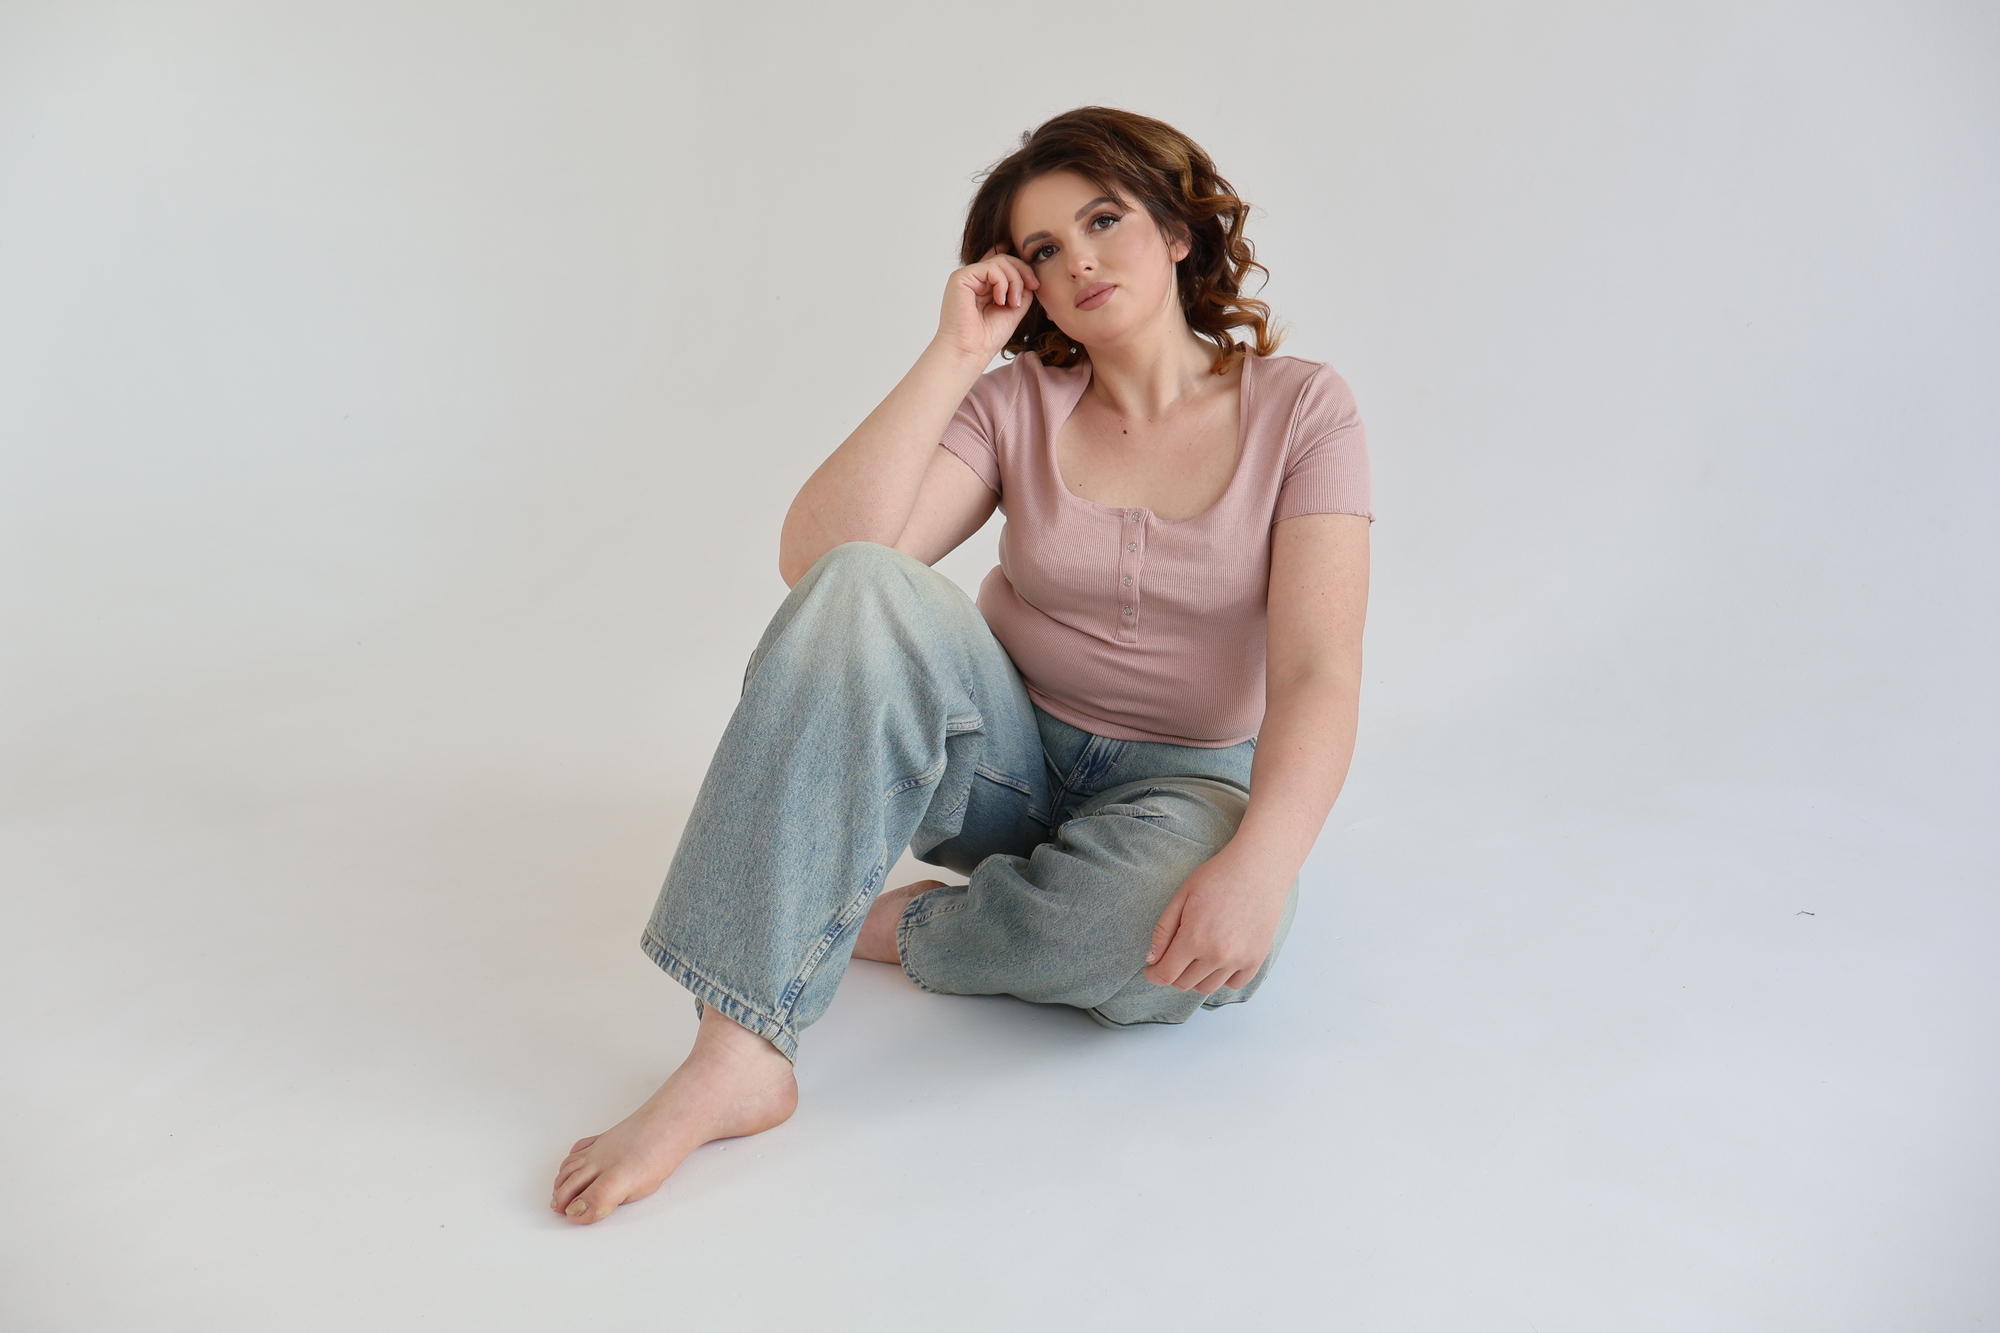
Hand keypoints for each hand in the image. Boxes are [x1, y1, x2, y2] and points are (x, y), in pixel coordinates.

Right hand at [936, 242, 1041, 361]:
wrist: (970, 351)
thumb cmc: (988, 337)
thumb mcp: (1014, 309)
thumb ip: (1021, 289)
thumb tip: (1029, 273)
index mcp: (984, 286)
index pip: (1003, 264)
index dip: (1021, 266)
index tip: (1035, 284)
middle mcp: (975, 279)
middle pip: (1005, 259)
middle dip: (1024, 271)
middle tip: (1033, 288)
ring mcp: (967, 277)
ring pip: (1000, 261)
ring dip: (1015, 280)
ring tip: (1013, 303)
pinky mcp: (961, 278)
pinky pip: (991, 268)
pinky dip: (1003, 283)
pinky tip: (1000, 301)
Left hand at [1143, 844, 1292, 994]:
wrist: (1258, 868)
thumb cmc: (1217, 877)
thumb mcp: (1181, 897)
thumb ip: (1163, 931)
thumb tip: (1152, 959)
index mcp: (1194, 939)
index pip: (1166, 975)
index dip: (1153, 975)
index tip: (1151, 970)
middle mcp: (1218, 955)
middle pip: (1185, 984)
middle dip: (1173, 974)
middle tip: (1173, 958)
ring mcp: (1239, 960)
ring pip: (1208, 988)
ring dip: (1195, 978)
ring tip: (1195, 958)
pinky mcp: (1257, 959)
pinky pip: (1234, 984)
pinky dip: (1222, 978)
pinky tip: (1218, 961)